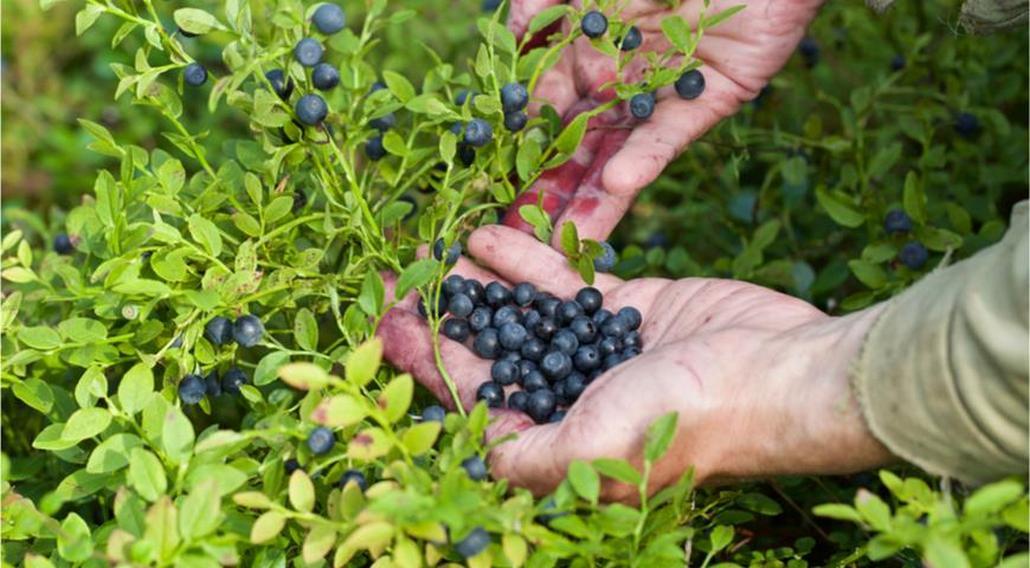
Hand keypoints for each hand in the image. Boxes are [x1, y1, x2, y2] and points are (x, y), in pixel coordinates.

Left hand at [378, 225, 892, 498]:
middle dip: (445, 321)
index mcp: (560, 443)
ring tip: (435, 253)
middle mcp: (573, 398)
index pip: (475, 403)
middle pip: (492, 355)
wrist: (779, 370)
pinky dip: (527, 259)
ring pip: (523, 314)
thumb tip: (474, 458)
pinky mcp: (628, 309)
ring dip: (479, 286)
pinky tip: (487, 236)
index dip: (426, 368)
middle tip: (399, 282)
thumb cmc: (689, 419)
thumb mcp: (594, 450)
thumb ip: (527, 456)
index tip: (386, 328)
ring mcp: (598, 351)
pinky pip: (566, 283)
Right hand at [502, 0, 823, 244]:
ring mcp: (660, 96)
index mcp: (587, 52)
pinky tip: (617, 183)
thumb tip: (513, 32)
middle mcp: (620, 81)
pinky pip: (669, 136)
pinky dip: (644, 159)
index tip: (497, 180)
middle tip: (517, 234)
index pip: (546, 107)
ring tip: (564, 240)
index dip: (522, 142)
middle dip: (547, 189)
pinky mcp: (706, 102)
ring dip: (591, 197)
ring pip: (618, 154)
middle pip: (576, 144)